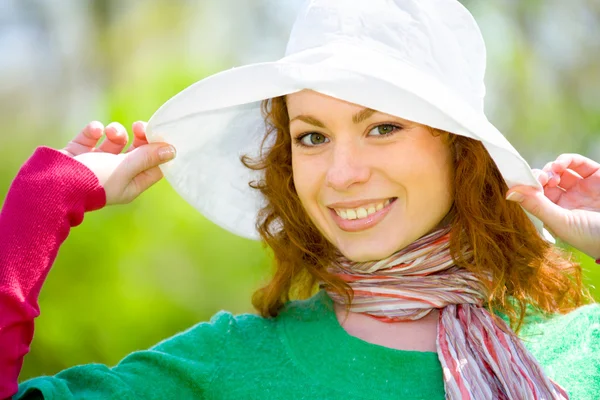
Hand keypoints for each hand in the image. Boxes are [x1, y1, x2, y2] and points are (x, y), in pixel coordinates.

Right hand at [59, 121, 175, 204]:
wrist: (50, 182)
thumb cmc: (93, 179)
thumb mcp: (125, 167)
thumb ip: (147, 157)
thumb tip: (171, 150)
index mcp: (130, 185)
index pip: (153, 167)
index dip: (158, 151)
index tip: (160, 135)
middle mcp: (115, 175)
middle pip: (136, 152)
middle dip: (139, 137)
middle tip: (139, 126)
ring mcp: (96, 163)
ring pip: (114, 141)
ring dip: (115, 132)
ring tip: (110, 132)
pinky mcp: (79, 152)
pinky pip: (92, 136)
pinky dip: (94, 130)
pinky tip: (93, 131)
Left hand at [505, 153, 599, 259]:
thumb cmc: (593, 236)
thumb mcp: (561, 222)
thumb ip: (536, 206)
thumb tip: (509, 193)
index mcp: (557, 214)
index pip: (536, 196)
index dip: (528, 188)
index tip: (521, 183)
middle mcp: (568, 200)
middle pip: (545, 181)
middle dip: (539, 177)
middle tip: (540, 179)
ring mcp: (582, 187)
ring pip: (559, 170)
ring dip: (550, 168)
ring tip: (551, 174)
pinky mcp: (596, 175)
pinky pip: (577, 163)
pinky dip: (565, 160)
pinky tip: (559, 164)